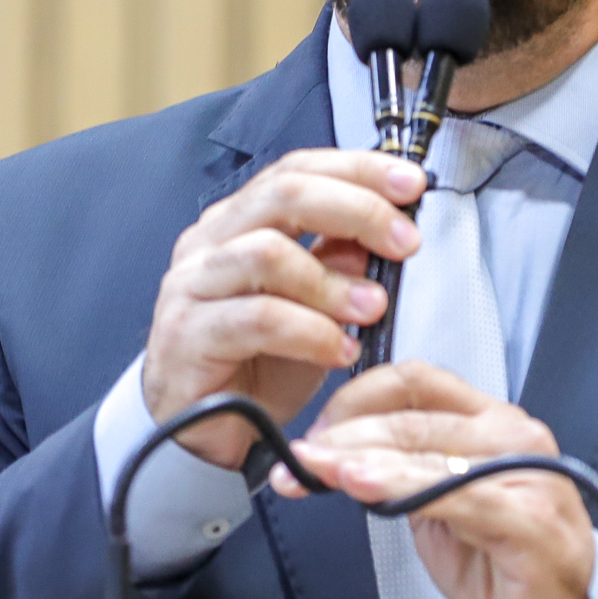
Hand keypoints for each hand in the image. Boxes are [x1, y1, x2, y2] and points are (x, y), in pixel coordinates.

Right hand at [141, 149, 424, 467]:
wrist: (203, 429)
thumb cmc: (256, 363)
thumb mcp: (314, 307)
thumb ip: (338, 263)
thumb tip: (380, 233)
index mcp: (239, 222)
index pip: (297, 169)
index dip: (357, 170)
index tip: (410, 185)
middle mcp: (210, 243)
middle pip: (283, 195)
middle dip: (356, 210)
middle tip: (403, 241)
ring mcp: (192, 286)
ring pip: (267, 253)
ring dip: (333, 281)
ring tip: (372, 308)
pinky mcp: (187, 333)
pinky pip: (257, 318)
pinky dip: (310, 332)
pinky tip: (339, 349)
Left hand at [273, 362, 595, 598]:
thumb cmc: (503, 564)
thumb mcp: (440, 506)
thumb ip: (403, 474)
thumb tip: (337, 458)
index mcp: (491, 420)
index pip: (417, 382)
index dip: (358, 398)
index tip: (318, 429)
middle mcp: (512, 433)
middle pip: (413, 417)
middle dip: (345, 436)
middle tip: (301, 457)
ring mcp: (523, 471)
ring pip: (425, 450)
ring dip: (359, 459)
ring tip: (316, 468)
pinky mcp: (525, 516)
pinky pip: (450, 493)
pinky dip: (397, 486)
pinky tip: (360, 486)